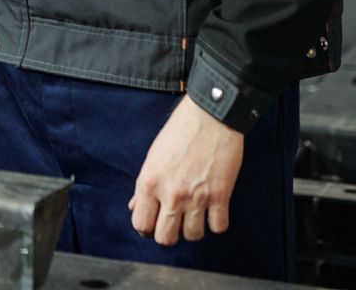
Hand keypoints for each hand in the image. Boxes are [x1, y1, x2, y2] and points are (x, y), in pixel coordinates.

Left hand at [128, 97, 245, 245]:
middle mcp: (171, 194)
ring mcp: (197, 197)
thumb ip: (143, 186)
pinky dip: (216, 223)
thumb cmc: (179, 132)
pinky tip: (212, 211)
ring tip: (194, 214)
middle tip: (174, 222)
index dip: (147, 228)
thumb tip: (135, 206)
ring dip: (193, 228)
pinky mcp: (220, 196)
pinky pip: (218, 227)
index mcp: (149, 183)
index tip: (154, 223)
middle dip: (169, 234)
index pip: (141, 225)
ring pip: (192, 236)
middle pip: (165, 238)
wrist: (210, 117)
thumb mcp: (153, 156)